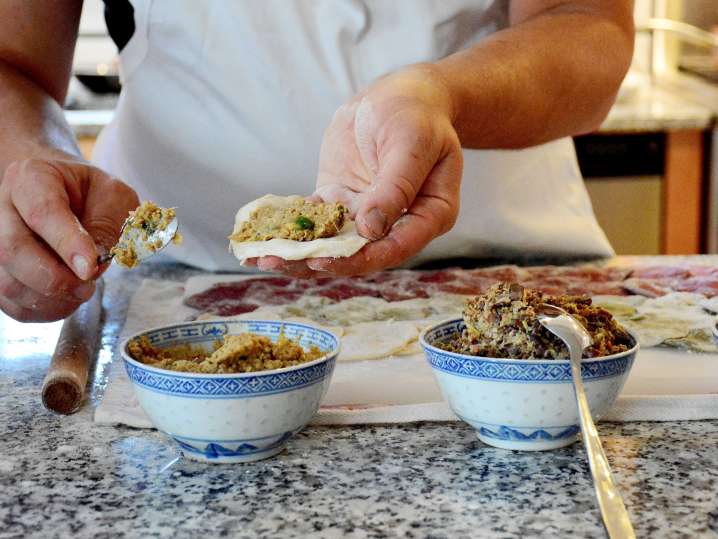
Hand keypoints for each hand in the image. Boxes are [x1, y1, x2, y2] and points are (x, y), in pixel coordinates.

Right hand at [0, 154, 138, 320]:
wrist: (63, 194)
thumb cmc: (89, 193)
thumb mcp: (112, 195)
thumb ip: (108, 223)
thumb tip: (95, 261)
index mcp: (32, 178)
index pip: (42, 212)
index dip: (66, 243)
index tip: (90, 268)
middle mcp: (2, 207)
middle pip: (12, 250)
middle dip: (54, 278)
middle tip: (88, 286)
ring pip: (6, 281)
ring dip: (49, 298)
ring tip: (81, 292)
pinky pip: (9, 302)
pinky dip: (41, 310)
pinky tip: (66, 301)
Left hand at [254, 64, 462, 276]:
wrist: (402, 93)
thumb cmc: (417, 114)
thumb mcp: (411, 144)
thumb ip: (395, 187)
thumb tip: (371, 229)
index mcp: (429, 215)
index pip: (396, 246)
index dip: (362, 258)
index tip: (326, 260)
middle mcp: (397, 222)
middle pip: (359, 252)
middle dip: (318, 260)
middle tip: (279, 262)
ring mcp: (366, 212)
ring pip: (333, 241)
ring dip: (297, 251)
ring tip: (260, 257)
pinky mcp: (340, 199)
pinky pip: (315, 218)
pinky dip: (290, 226)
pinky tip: (261, 235)